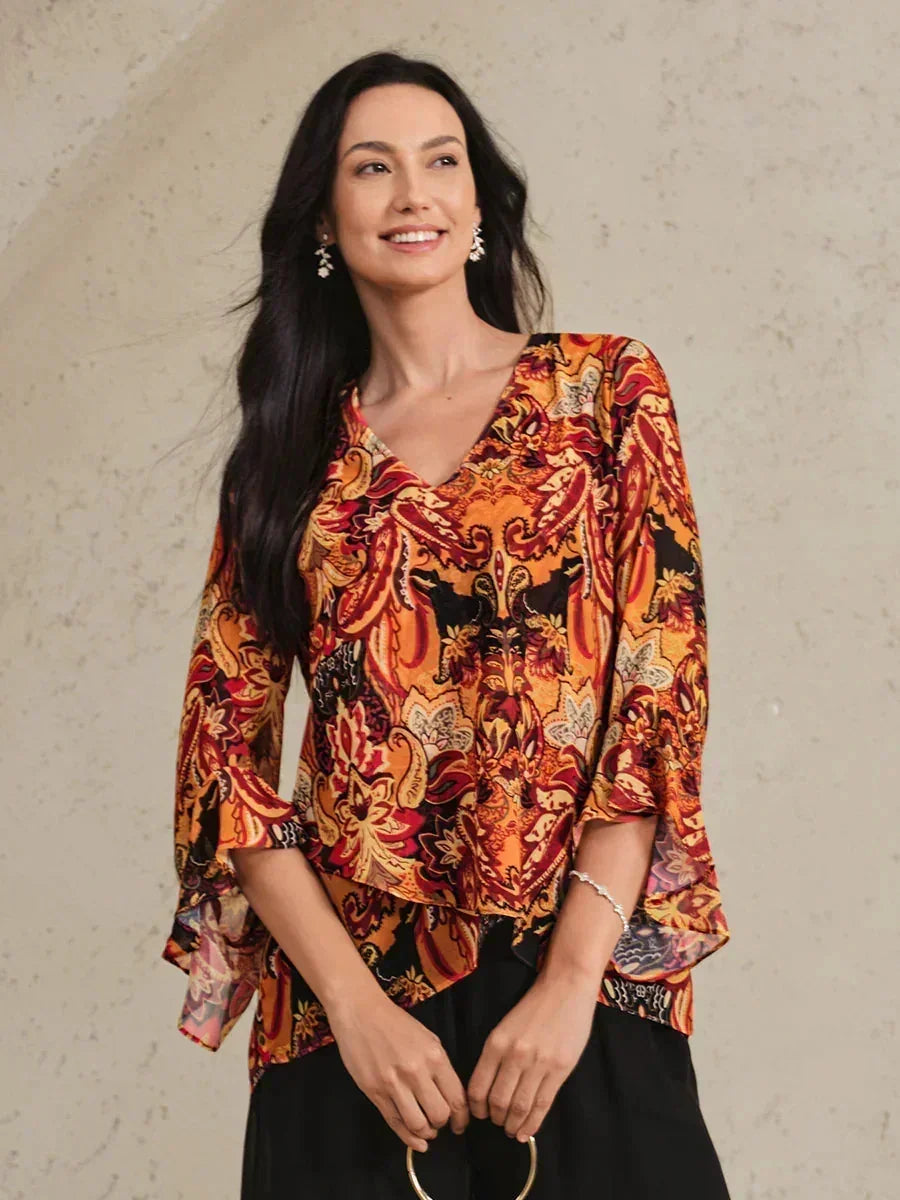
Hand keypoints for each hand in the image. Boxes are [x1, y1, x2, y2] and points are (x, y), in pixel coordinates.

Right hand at [328, 991, 470, 1153]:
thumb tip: (451, 1097)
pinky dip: (408, 1138)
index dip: (462, 1118)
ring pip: (418, 1124)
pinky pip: (395, 1123)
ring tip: (426, 1128)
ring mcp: (394, 1083)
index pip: (457, 1098)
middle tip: (440, 1123)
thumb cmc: (395, 1023)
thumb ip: (440, 1067)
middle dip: (443, 1124)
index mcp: (435, 1056)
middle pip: (440, 1115)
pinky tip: (415, 1141)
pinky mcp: (375, 1092)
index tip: (461, 1124)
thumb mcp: (428, 1039)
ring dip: (426, 1132)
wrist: (361, 1012)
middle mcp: (416, 1071)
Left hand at [465, 971, 597, 1141]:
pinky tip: (526, 1132)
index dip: (476, 1108)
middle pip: (498, 1102)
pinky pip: (542, 1105)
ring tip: (511, 1130)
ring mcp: (538, 1064)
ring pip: (519, 1107)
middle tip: (497, 1123)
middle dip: (495, 1119)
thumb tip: (489, 1088)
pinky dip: (532, 1124)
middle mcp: (514, 1056)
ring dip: (512, 1125)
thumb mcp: (505, 1026)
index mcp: (496, 1043)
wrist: (565, 988)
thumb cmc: (534, 1006)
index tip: (480, 1114)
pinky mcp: (559, 1070)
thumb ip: (497, 1055)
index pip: (478, 1087)